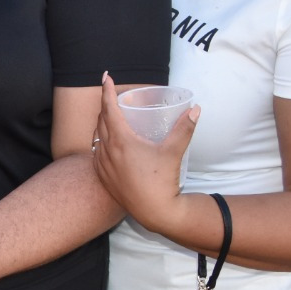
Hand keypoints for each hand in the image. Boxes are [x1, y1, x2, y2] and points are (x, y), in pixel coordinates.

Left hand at [91, 73, 198, 234]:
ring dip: (101, 124)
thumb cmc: (162, 181)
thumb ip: (184, 129)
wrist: (154, 212)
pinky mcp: (102, 177)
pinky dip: (100, 142)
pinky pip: (95, 153)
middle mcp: (106, 150)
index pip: (108, 108)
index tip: (105, 77)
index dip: (107, 90)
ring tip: (110, 117)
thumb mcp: (174, 151)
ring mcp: (102, 165)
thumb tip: (195, 109)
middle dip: (105, 105)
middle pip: (100, 120)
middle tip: (112, 96)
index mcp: (120, 140)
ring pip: (96, 137)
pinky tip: (107, 143)